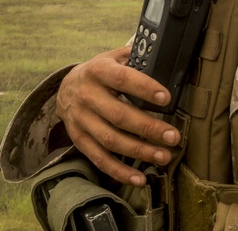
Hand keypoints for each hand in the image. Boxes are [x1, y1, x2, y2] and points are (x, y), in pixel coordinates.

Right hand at [56, 45, 181, 185]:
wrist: (65, 88)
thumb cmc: (99, 73)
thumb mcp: (112, 58)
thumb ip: (134, 58)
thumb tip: (164, 60)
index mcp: (98, 71)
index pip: (121, 78)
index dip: (144, 88)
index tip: (166, 98)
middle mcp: (87, 95)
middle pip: (118, 115)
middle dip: (148, 127)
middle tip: (173, 136)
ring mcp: (81, 119)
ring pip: (110, 140)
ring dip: (139, 151)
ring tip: (163, 156)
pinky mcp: (79, 139)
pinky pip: (99, 159)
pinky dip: (120, 171)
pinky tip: (140, 178)